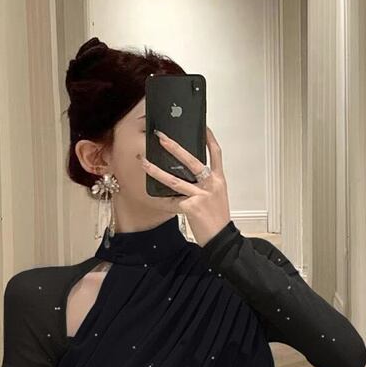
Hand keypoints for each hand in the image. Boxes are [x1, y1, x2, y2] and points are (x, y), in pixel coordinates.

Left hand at [142, 125, 231, 247]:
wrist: (221, 240)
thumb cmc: (218, 220)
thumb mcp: (217, 198)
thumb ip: (205, 185)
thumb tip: (186, 176)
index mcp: (219, 180)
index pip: (216, 153)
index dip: (209, 138)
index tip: (202, 126)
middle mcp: (211, 184)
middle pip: (192, 160)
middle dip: (174, 146)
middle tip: (161, 137)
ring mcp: (202, 195)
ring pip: (174, 179)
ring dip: (156, 170)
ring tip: (144, 161)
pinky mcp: (192, 207)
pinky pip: (171, 201)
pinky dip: (161, 200)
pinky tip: (150, 196)